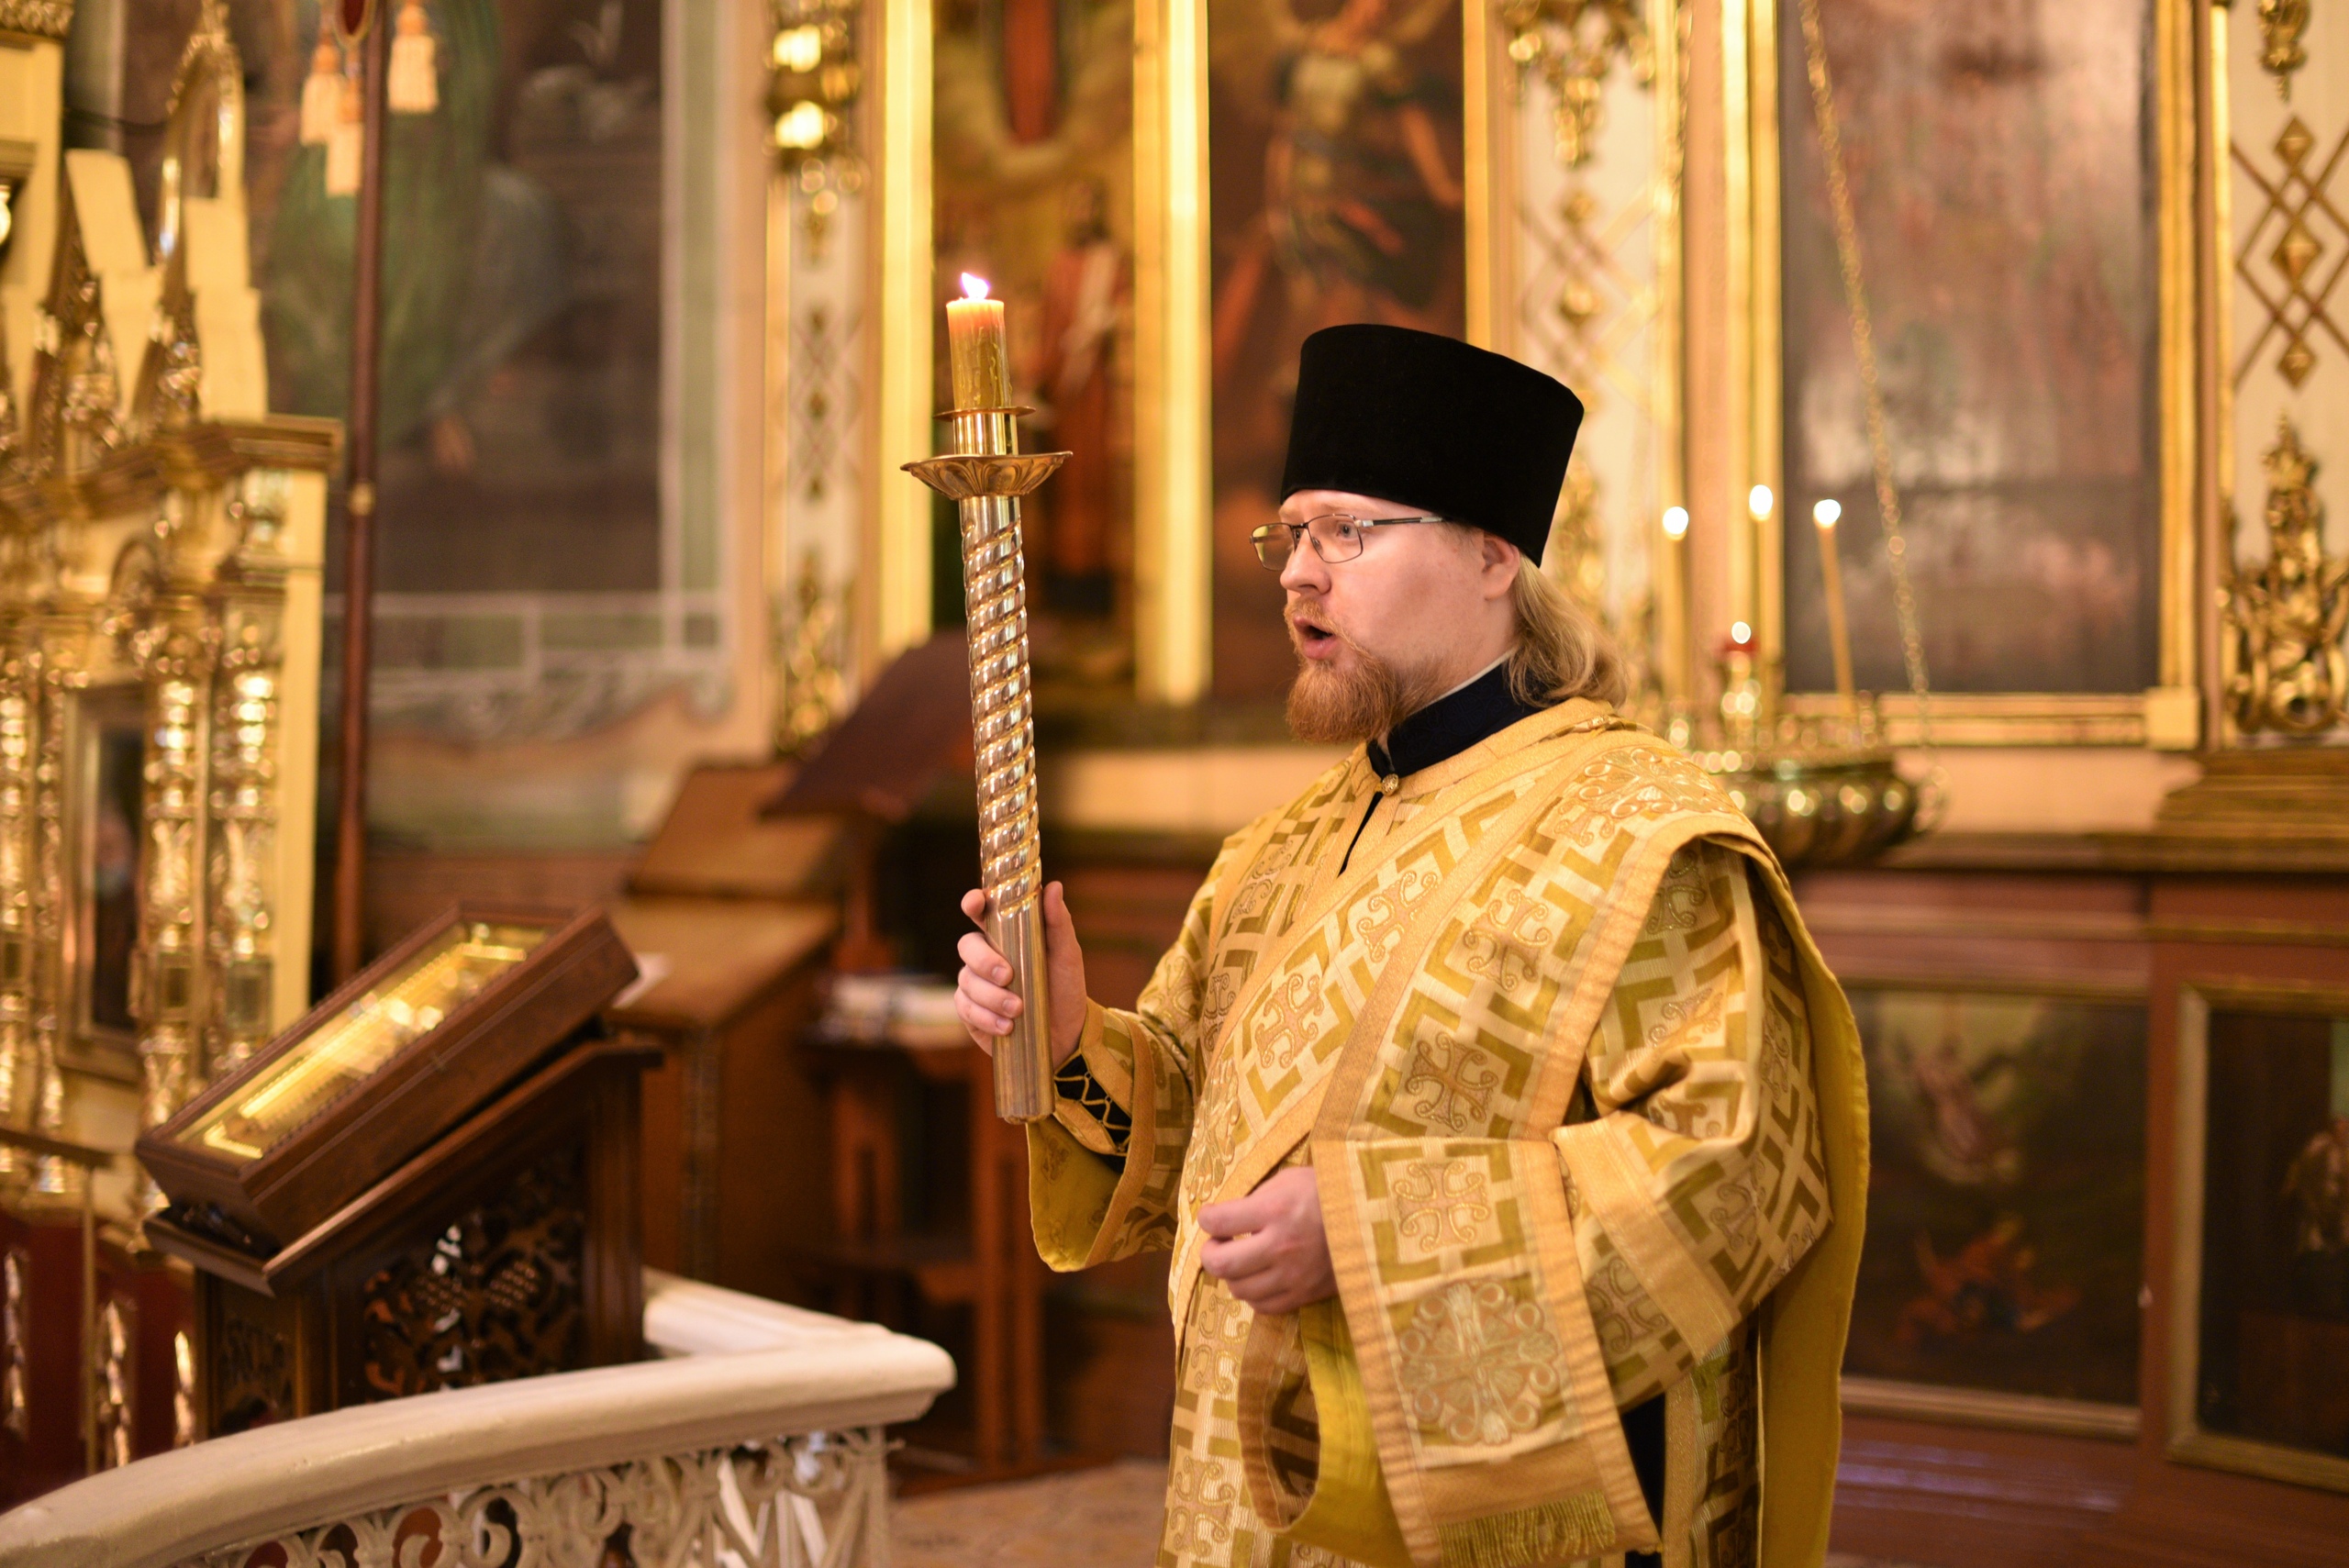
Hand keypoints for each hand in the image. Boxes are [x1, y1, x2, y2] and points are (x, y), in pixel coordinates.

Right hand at [955, 881, 1087, 1066]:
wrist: (1067, 1035)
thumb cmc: (1065, 988)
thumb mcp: (1067, 955)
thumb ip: (1058, 922)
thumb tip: (1053, 886)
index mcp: (1006, 935)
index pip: (981, 911)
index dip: (973, 903)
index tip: (974, 903)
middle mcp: (985, 956)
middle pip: (967, 946)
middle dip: (985, 961)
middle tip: (1008, 976)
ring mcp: (975, 984)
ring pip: (966, 981)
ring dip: (992, 997)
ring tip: (1018, 1010)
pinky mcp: (971, 1012)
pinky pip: (965, 1008)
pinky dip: (986, 1018)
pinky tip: (1007, 1027)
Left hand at [1197, 1167, 1336, 1315]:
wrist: (1375, 1219)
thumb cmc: (1329, 1191)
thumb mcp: (1290, 1179)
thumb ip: (1257, 1198)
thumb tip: (1228, 1217)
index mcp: (1275, 1210)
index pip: (1218, 1221)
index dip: (1207, 1218)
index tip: (1212, 1216)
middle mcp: (1280, 1246)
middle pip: (1220, 1263)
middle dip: (1211, 1252)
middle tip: (1219, 1243)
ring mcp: (1293, 1276)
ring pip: (1238, 1289)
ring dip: (1232, 1275)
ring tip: (1242, 1260)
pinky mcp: (1305, 1295)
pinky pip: (1263, 1306)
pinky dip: (1253, 1293)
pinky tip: (1260, 1277)